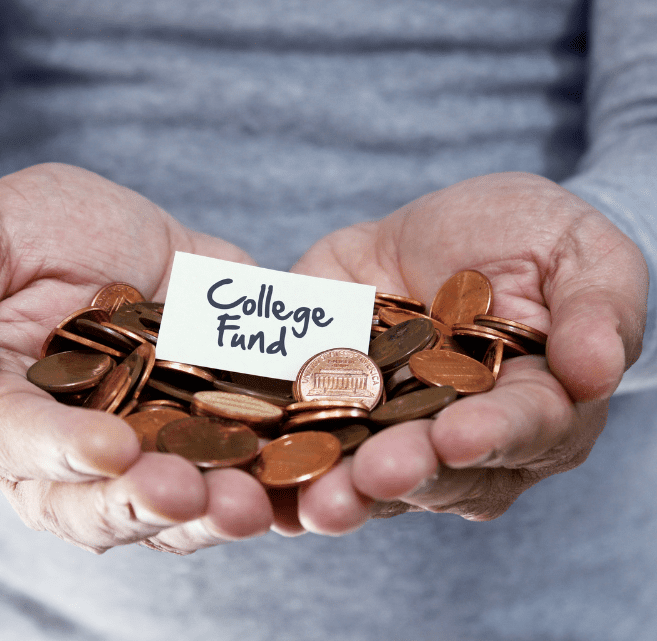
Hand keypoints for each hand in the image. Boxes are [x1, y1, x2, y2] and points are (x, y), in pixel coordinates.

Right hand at [0, 163, 272, 553]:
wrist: (105, 232)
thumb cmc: (24, 234)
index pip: (14, 443)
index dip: (58, 452)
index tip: (111, 447)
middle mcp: (66, 450)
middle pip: (93, 503)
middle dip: (141, 504)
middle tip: (190, 495)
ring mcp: (142, 447)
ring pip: (165, 509)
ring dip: (207, 515)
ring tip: (248, 506)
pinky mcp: (201, 431)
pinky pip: (227, 472)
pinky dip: (257, 482)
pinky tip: (288, 480)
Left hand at [286, 172, 647, 532]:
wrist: (439, 234)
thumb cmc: (526, 239)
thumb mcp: (576, 252)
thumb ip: (597, 309)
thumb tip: (595, 371)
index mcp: (533, 407)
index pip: (520, 429)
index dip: (492, 435)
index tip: (459, 436)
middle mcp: (460, 437)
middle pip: (436, 469)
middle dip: (406, 473)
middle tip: (374, 478)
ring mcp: (390, 430)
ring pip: (368, 472)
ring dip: (341, 488)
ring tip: (314, 500)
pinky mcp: (330, 408)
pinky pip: (306, 438)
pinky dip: (283, 460)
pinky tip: (261, 474)